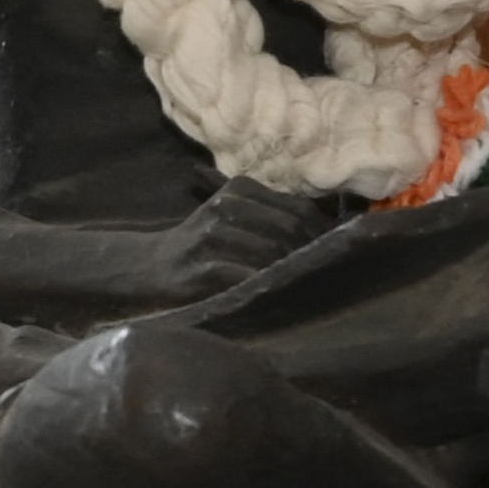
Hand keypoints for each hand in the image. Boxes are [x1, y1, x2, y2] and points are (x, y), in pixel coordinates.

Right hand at [131, 181, 338, 306]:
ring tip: (305, 290)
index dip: (322, 233)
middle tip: (325, 278)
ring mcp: (212, 236)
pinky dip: (266, 287)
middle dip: (311, 255)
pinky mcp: (202, 268)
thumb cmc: (204, 245)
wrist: (153, 266)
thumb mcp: (233, 217)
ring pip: (271, 253)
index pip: (297, 207)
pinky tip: (276, 298)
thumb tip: (330, 229)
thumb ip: (271, 217)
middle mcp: (226, 206)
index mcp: (238, 189)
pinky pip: (247, 277)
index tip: (336, 256)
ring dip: (291, 274)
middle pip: (288, 229)